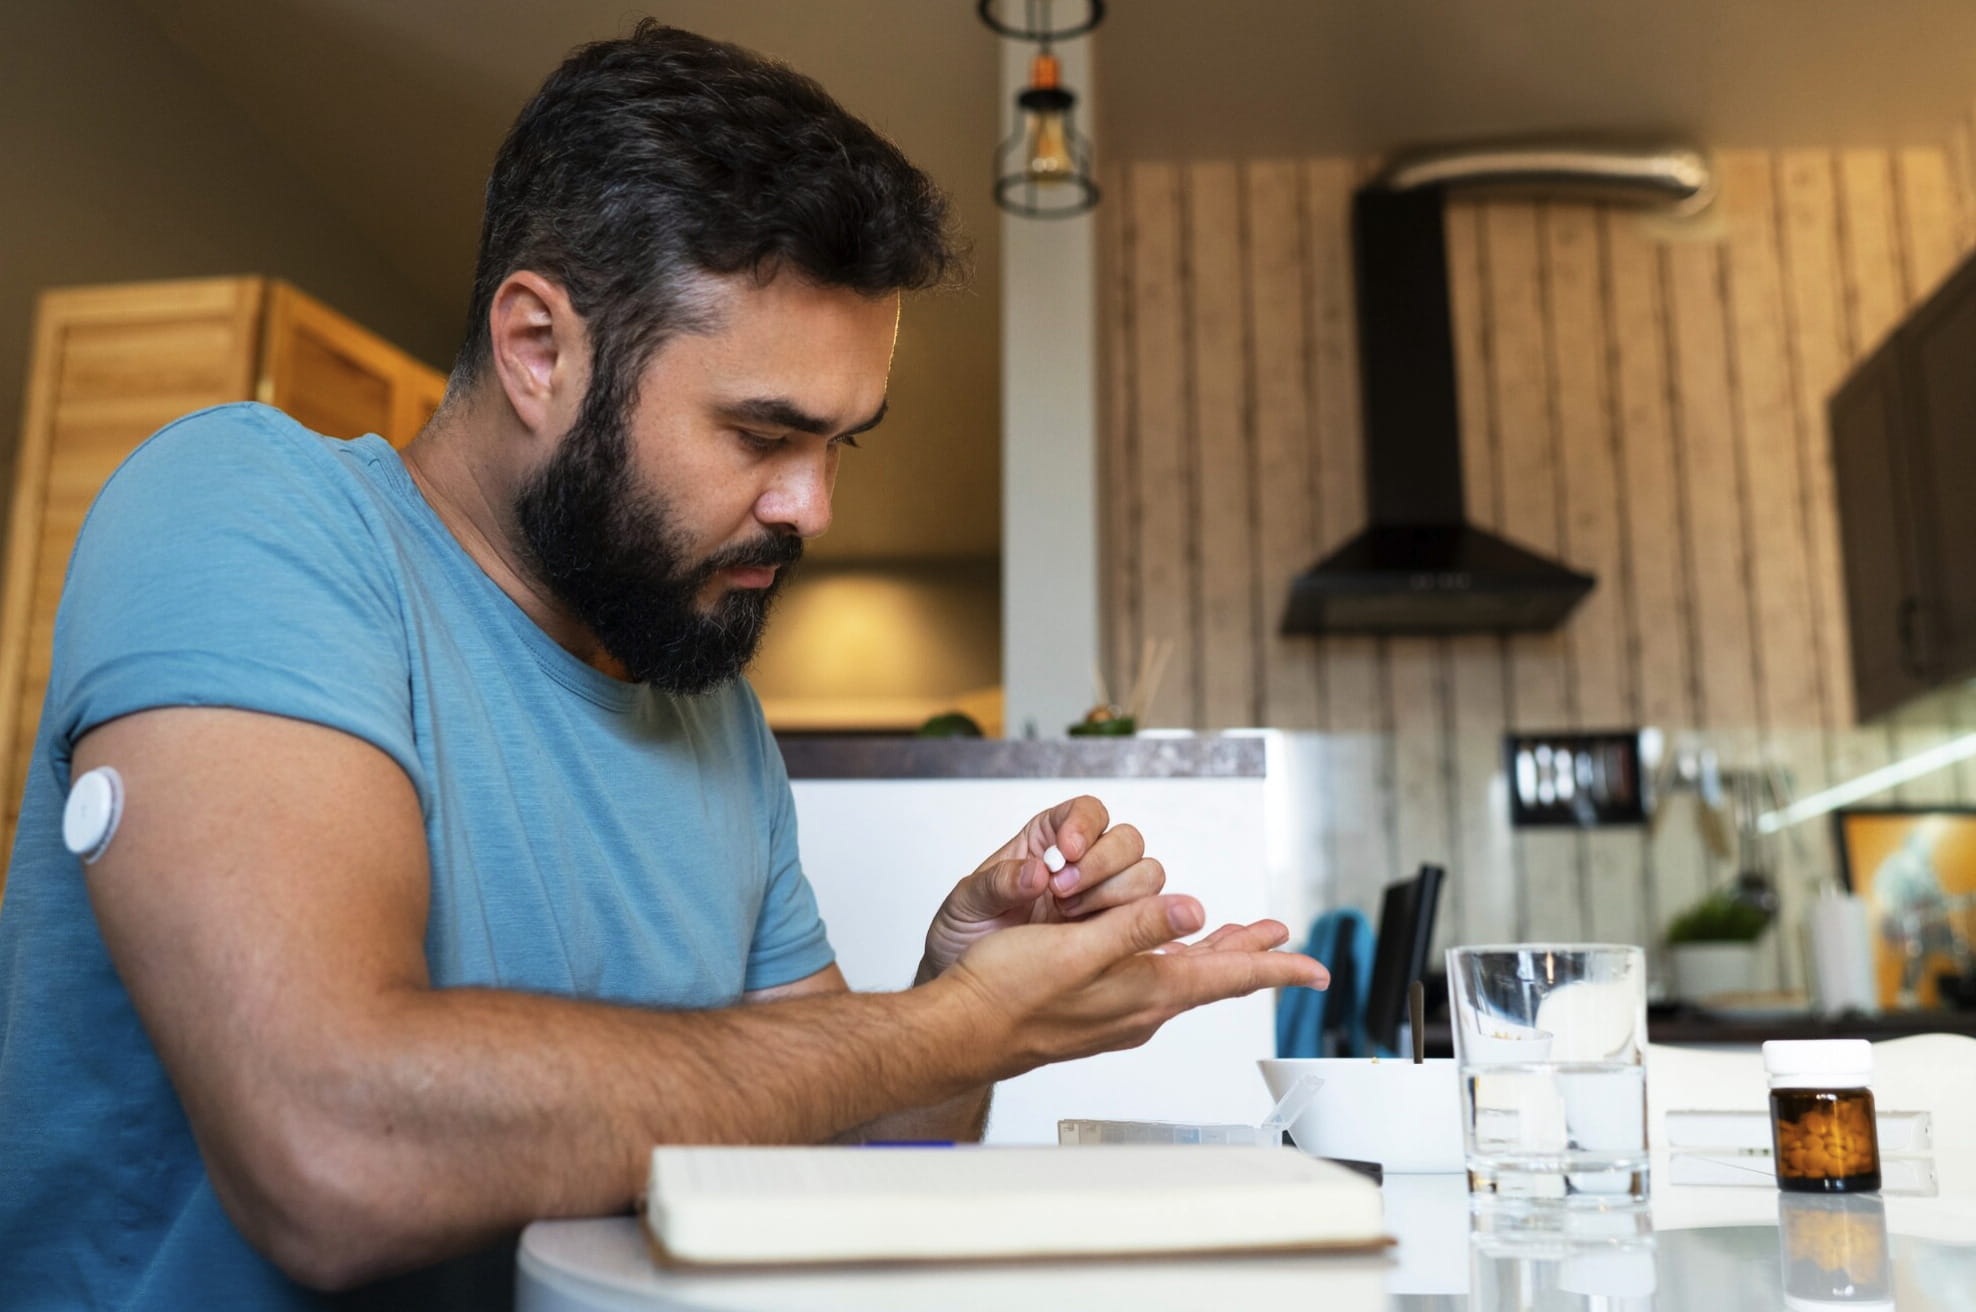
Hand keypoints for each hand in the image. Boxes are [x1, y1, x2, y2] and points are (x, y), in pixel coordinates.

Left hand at [919, 795, 1165, 979]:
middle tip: (1063, 893)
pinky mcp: (1116, 935)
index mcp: (1046, 840)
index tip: (1068, 850)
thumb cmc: (965, 934)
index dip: (1085, 824)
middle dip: (1102, 864)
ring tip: (1070, 918)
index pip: (1086, 812)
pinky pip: (1148, 920)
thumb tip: (1035, 872)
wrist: (970, 990)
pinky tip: (1103, 940)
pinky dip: (1136, 924)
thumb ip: (996, 883)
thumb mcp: (965, 903)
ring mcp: (1102, 900)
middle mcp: (1082, 865)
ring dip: (1117, 894)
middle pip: (1127, 841)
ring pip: (1146, 876)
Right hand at [941, 894, 1328, 1077]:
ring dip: (1215, 954)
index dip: (1276, 967)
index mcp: (1147, 991)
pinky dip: (1175, 961)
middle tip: (1284, 939)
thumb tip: (1195, 911)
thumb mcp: (1079, 948)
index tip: (1316, 967)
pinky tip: (1168, 954)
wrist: (964, 1029)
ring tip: (1240, 938)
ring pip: (1185, 977)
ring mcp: (1120, 1012)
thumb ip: (1138, 927)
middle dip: (1250, 953)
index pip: (1229, 976)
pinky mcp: (1097, 1010)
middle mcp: (1142, 1007)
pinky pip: (1154, 982)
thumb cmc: (1010, 991)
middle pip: (1214, 976)